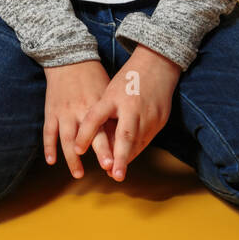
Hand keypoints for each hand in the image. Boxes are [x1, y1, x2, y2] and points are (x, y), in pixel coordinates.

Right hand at [42, 60, 116, 178]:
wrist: (68, 60)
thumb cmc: (93, 77)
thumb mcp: (107, 92)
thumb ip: (113, 114)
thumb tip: (125, 138)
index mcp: (98, 104)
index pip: (107, 128)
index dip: (113, 143)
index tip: (120, 159)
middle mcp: (81, 109)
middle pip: (91, 135)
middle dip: (99, 151)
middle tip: (107, 167)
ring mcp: (64, 111)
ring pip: (67, 139)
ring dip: (73, 158)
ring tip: (78, 174)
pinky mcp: (51, 111)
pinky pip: (48, 132)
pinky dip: (48, 148)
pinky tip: (51, 161)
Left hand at [74, 45, 181, 180]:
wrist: (158, 65)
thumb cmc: (128, 79)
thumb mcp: (110, 91)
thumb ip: (102, 114)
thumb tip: (93, 140)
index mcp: (115, 96)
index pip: (97, 116)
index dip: (86, 133)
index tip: (77, 149)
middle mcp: (133, 106)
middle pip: (126, 135)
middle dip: (120, 157)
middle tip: (114, 175)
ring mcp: (150, 113)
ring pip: (138, 141)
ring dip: (128, 157)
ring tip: (116, 173)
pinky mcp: (161, 119)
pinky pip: (147, 139)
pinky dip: (137, 149)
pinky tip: (129, 158)